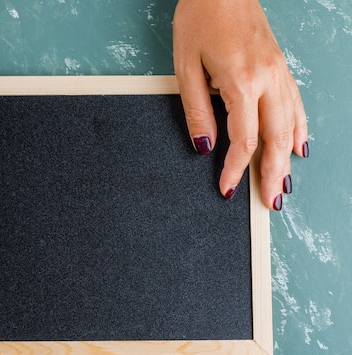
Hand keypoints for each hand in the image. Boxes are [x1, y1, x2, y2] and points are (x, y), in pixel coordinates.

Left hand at [173, 0, 307, 209]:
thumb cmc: (199, 18)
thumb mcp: (186, 66)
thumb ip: (196, 109)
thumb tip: (203, 145)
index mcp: (242, 81)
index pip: (244, 139)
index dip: (236, 168)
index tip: (228, 188)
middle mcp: (268, 79)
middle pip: (276, 138)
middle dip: (273, 174)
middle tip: (270, 203)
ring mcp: (279, 72)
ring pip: (291, 124)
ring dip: (289, 158)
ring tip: (285, 185)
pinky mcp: (280, 66)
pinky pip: (296, 104)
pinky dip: (300, 129)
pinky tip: (300, 146)